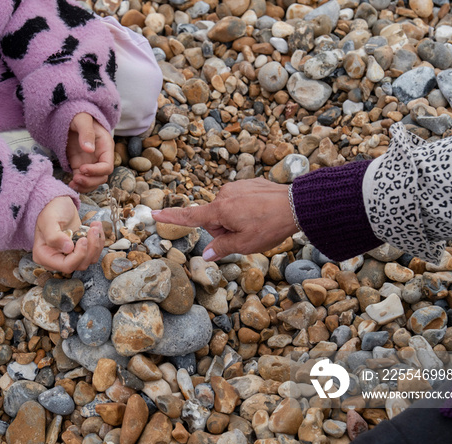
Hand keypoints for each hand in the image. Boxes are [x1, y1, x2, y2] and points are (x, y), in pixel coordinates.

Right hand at [33, 196, 104, 272]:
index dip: (78, 255)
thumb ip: (54, 236)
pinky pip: (94, 252)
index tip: (83, 239)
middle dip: (91, 248)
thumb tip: (68, 249)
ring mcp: (69, 256)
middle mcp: (56, 259)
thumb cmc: (50, 210)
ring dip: (96, 243)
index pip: (66, 266)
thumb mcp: (49, 220)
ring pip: (89, 259)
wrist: (57, 202)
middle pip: (80, 264)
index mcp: (44, 256)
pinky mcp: (79, 250)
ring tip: (95, 226)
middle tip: (93, 229)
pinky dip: (99, 241)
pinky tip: (96, 227)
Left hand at [67, 113, 113, 192]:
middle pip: (102, 177)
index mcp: (105, 147)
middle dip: (90, 181)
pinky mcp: (80, 166)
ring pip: (93, 182)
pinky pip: (83, 180)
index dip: (96, 171)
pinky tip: (69, 185)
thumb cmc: (78, 115)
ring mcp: (90, 163)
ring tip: (72, 184)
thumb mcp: (82, 119)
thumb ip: (86, 132)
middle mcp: (100, 157)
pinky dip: (78, 186)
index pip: (107, 166)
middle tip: (75, 179)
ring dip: (84, 186)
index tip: (82, 168)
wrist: (70, 117)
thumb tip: (89, 150)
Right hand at [151, 178, 299, 260]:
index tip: (153, 213)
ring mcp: (237, 186)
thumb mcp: (244, 244)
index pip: (189, 216)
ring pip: (228, 209)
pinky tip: (263, 212)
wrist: (298, 205)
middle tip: (246, 234)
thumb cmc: (270, 226)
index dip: (170, 217)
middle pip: (214, 218)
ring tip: (258, 223)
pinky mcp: (250, 182)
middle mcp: (224, 194)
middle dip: (224, 228)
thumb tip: (206, 254)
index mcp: (220, 210)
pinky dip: (247, 208)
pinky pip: (240, 199)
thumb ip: (221, 248)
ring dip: (237, 218)